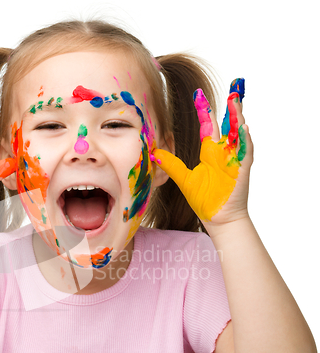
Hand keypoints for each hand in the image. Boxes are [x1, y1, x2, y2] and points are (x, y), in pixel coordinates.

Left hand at [153, 78, 252, 226]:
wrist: (217, 218)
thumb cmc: (204, 200)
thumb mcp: (183, 179)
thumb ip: (171, 164)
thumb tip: (154, 152)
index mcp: (210, 153)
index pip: (208, 126)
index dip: (204, 111)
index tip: (198, 95)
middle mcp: (224, 152)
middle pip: (228, 124)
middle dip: (231, 107)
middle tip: (233, 87)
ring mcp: (235, 159)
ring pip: (239, 133)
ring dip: (239, 118)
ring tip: (236, 101)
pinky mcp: (242, 169)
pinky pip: (246, 152)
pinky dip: (245, 140)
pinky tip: (242, 128)